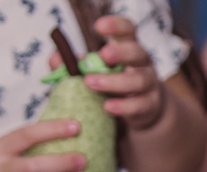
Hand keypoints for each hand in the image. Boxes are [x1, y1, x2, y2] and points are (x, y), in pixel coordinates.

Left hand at [50, 16, 165, 130]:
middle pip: (137, 52)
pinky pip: (139, 105)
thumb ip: (74, 65)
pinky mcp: (150, 106)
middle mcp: (142, 63)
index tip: (98, 27)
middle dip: (121, 52)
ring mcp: (148, 84)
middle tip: (102, 55)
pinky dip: (123, 106)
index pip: (128, 30)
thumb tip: (56, 59)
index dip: (116, 26)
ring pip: (138, 80)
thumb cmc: (113, 84)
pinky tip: (107, 107)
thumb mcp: (94, 71)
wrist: (140, 110)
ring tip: (91, 83)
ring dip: (115, 82)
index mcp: (127, 48)